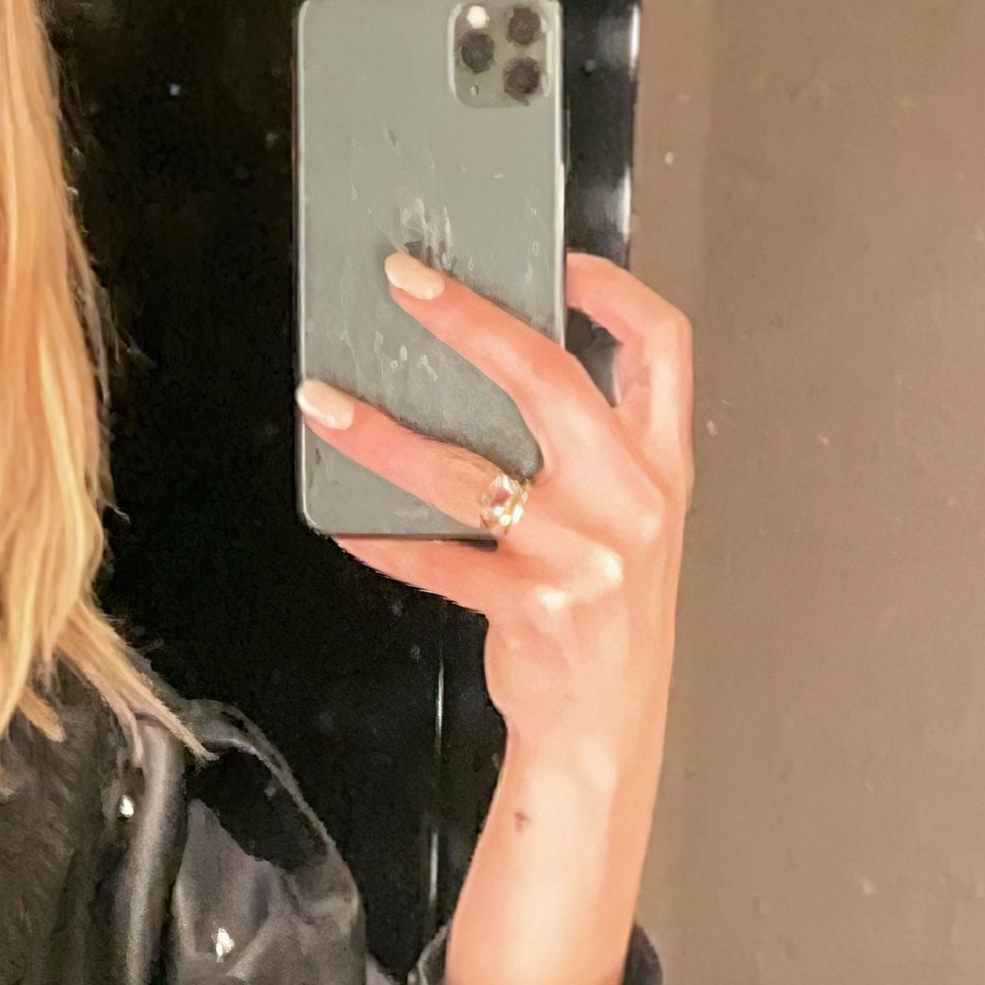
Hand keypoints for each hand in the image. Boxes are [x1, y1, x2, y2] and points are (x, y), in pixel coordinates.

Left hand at [296, 248, 694, 766]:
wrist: (605, 729)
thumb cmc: (606, 610)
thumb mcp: (626, 518)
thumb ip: (587, 445)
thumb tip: (493, 360)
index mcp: (659, 463)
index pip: (661, 347)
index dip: (611, 288)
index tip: (553, 256)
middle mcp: (631, 499)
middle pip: (549, 379)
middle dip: (469, 319)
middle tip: (403, 283)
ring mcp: (583, 554)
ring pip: (465, 470)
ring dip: (382, 433)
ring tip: (323, 402)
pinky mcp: (532, 605)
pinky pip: (437, 557)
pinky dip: (384, 537)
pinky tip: (347, 522)